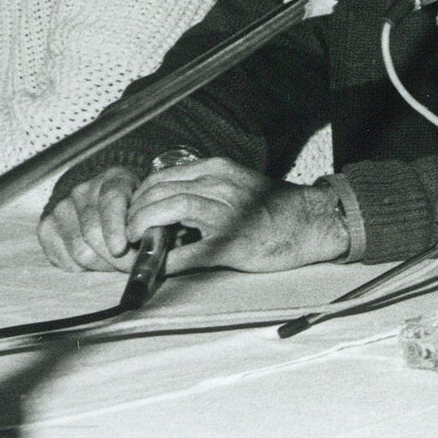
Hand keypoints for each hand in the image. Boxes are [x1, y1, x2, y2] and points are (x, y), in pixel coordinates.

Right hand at [38, 162, 150, 272]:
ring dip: (100, 265)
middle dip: (114, 257)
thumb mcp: (148, 205)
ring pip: (79, 249)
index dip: (115, 228)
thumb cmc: (133, 206)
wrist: (102, 196)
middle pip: (93, 232)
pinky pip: (61, 257)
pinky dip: (80, 267)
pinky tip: (94, 260)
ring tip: (114, 264)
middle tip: (129, 267)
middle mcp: (84, 190)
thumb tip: (152, 251)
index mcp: (114, 179)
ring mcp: (62, 207)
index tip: (121, 248)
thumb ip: (153, 223)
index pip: (111, 201)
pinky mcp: (46, 226)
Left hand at [119, 157, 349, 272]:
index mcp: (217, 169)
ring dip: (142, 230)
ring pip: (167, 211)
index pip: (160, 176)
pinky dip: (165, 261)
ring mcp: (225, 212)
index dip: (138, 197)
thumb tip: (164, 207)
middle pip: (158, 191)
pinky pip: (187, 252)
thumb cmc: (272, 208)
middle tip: (127, 233)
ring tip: (136, 246)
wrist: (310, 222)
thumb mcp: (235, 184)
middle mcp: (219, 184)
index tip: (131, 214)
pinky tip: (156, 268)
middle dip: (133, 214)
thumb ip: (203, 189)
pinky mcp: (231, 243)